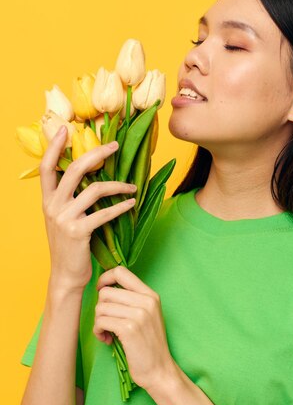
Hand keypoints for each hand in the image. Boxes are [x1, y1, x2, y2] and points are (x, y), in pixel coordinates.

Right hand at [39, 126, 137, 290]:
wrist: (66, 275)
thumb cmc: (70, 247)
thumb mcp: (63, 220)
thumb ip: (70, 200)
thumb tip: (91, 179)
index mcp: (47, 200)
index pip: (46, 167)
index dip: (54, 147)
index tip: (64, 129)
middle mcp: (53, 206)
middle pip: (74, 169)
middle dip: (97, 153)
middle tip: (115, 146)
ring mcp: (64, 218)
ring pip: (95, 189)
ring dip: (118, 185)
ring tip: (132, 186)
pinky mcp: (78, 231)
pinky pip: (104, 213)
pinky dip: (121, 206)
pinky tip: (132, 203)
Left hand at [94, 265, 177, 390]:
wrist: (159, 370)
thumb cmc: (148, 344)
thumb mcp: (147, 315)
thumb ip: (132, 300)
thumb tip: (104, 289)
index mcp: (150, 295)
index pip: (121, 271)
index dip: (104, 279)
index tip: (101, 291)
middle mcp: (146, 301)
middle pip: (106, 292)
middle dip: (100, 308)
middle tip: (106, 322)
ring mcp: (139, 314)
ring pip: (101, 307)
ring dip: (99, 322)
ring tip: (107, 333)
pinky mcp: (129, 328)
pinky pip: (101, 321)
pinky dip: (99, 331)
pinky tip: (107, 339)